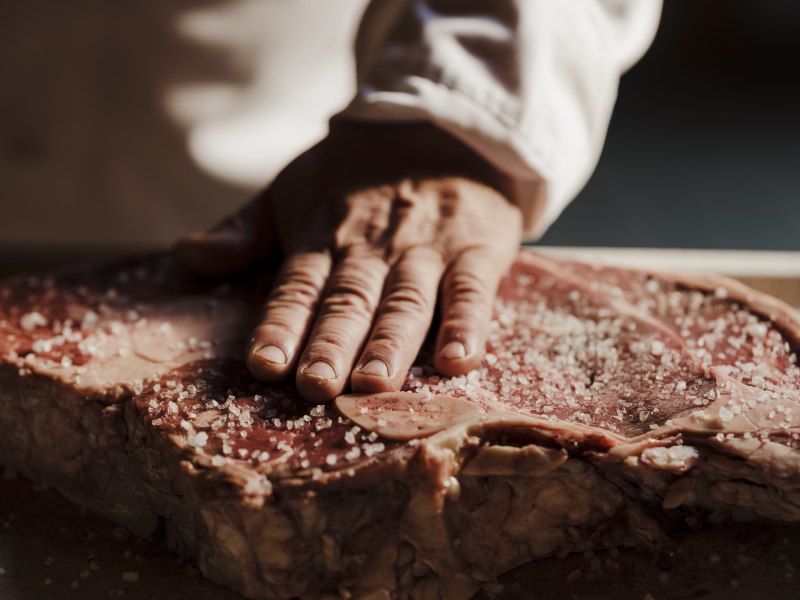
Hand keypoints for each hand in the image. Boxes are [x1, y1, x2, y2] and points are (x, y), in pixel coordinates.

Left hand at [177, 122, 521, 402]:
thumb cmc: (358, 169)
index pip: (296, 288)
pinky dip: (466, 325)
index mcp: (323, 236)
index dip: (280, 327)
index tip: (264, 366)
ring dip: (390, 343)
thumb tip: (185, 256)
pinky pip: (472, 291)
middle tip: (316, 386)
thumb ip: (243, 230)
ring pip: (405, 302)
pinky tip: (457, 360)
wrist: (441, 124)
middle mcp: (372, 248)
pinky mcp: (476, 250)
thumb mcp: (292, 188)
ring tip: (374, 384)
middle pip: (349, 301)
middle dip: (330, 344)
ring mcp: (427, 250)